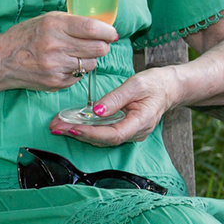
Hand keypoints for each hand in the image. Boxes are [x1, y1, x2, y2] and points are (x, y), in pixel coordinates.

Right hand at [0, 13, 118, 93]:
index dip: (107, 31)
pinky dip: (76, 71)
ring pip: (91, 64)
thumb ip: (72, 22)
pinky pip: (79, 77)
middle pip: (98, 48)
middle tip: (97, 44)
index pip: (92, 28)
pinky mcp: (56, 82)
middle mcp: (56, 46)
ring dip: (88, 59)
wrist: (2, 60)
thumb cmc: (26, 36)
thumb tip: (101, 27)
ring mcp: (56, 66)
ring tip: (75, 55)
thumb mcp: (46, 20)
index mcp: (54, 25)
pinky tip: (63, 65)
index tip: (111, 33)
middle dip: (102, 46)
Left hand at [49, 67, 177, 147]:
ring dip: (78, 133)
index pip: (113, 135)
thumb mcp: (136, 85)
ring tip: (57, 126)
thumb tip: (96, 111)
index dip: (91, 133)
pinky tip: (70, 123)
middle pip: (103, 140)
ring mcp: (129, 133)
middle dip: (77, 134)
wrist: (169, 87)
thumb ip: (116, 98)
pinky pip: (102, 133)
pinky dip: (85, 129)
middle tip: (55, 127)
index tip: (72, 127)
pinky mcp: (123, 129)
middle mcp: (134, 133)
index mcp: (140, 123)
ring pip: (101, 138)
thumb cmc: (155, 84)